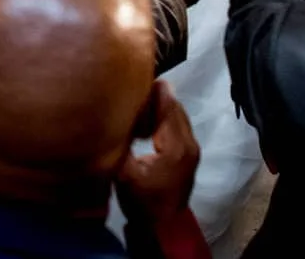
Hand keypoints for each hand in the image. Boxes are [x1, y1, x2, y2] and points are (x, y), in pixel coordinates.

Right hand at [115, 81, 199, 229]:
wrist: (162, 227)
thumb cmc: (142, 202)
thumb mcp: (124, 173)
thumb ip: (121, 143)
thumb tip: (111, 117)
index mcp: (176, 146)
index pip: (167, 107)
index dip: (153, 92)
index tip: (134, 78)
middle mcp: (189, 143)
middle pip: (175, 108)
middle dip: (155, 98)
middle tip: (133, 89)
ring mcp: (192, 148)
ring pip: (177, 116)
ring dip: (160, 108)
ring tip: (138, 103)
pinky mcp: (189, 154)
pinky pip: (178, 126)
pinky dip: (164, 119)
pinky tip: (147, 122)